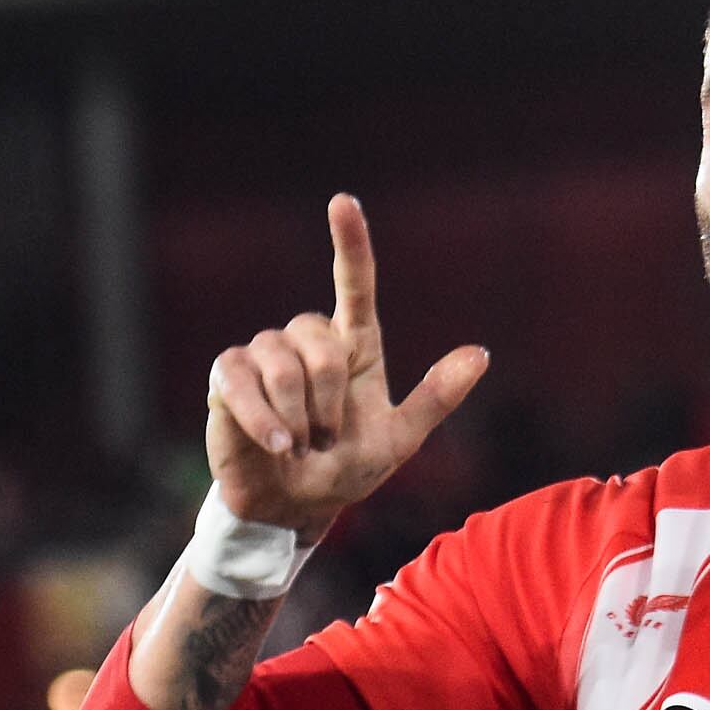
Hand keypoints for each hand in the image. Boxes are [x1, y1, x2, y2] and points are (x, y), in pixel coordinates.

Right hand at [202, 195, 490, 537]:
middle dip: (329, 401)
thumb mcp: (400, 440)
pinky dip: (263, 419)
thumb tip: (481, 354)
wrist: (294, 507)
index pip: (354, 285)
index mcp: (353, 346)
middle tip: (327, 438)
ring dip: (299, 417)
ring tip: (301, 446)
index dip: (350, 244)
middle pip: (321, 343)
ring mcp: (264, 355)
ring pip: (282, 363)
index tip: (342, 202)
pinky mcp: (227, 378)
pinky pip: (241, 381)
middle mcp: (308, 341)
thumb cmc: (347, 471)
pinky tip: (277, 446)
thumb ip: (436, 398)